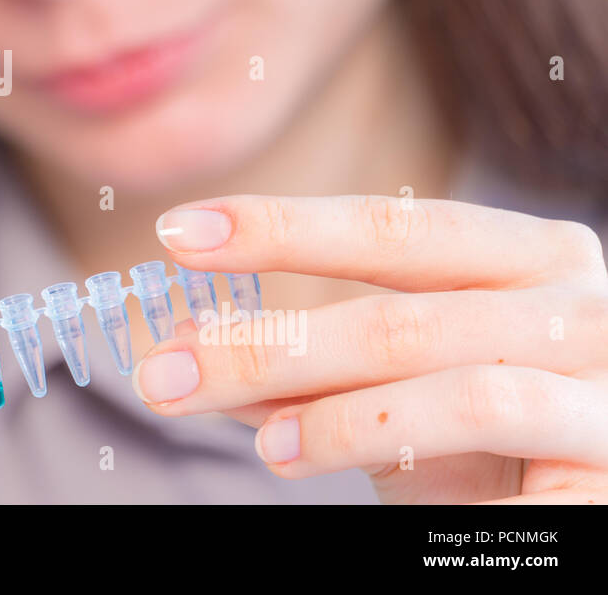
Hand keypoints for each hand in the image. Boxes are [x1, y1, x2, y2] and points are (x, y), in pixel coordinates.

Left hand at [133, 195, 607, 503]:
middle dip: (265, 347)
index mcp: (529, 256)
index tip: (177, 235)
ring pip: (458, 395)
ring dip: (338, 423)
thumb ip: (309, 365)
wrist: (588, 494)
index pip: (392, 228)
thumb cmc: (490, 435)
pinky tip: (362, 500)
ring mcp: (607, 398)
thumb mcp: (398, 384)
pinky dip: (426, 494)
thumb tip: (191, 353)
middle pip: (399, 319)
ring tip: (264, 449)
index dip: (280, 227)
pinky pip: (514, 495)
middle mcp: (581, 309)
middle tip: (164, 374)